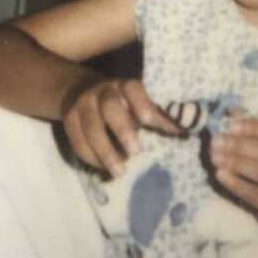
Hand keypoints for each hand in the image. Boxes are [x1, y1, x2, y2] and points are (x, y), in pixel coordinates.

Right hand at [61, 76, 181, 177]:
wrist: (76, 89)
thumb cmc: (120, 101)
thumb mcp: (137, 102)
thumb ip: (158, 115)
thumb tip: (187, 128)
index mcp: (124, 86)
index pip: (133, 89)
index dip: (141, 102)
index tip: (149, 120)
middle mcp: (102, 92)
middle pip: (110, 108)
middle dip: (122, 129)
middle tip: (136, 152)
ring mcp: (82, 106)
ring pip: (91, 128)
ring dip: (105, 152)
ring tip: (119, 172)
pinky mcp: (69, 121)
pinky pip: (78, 141)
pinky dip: (90, 158)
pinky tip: (103, 169)